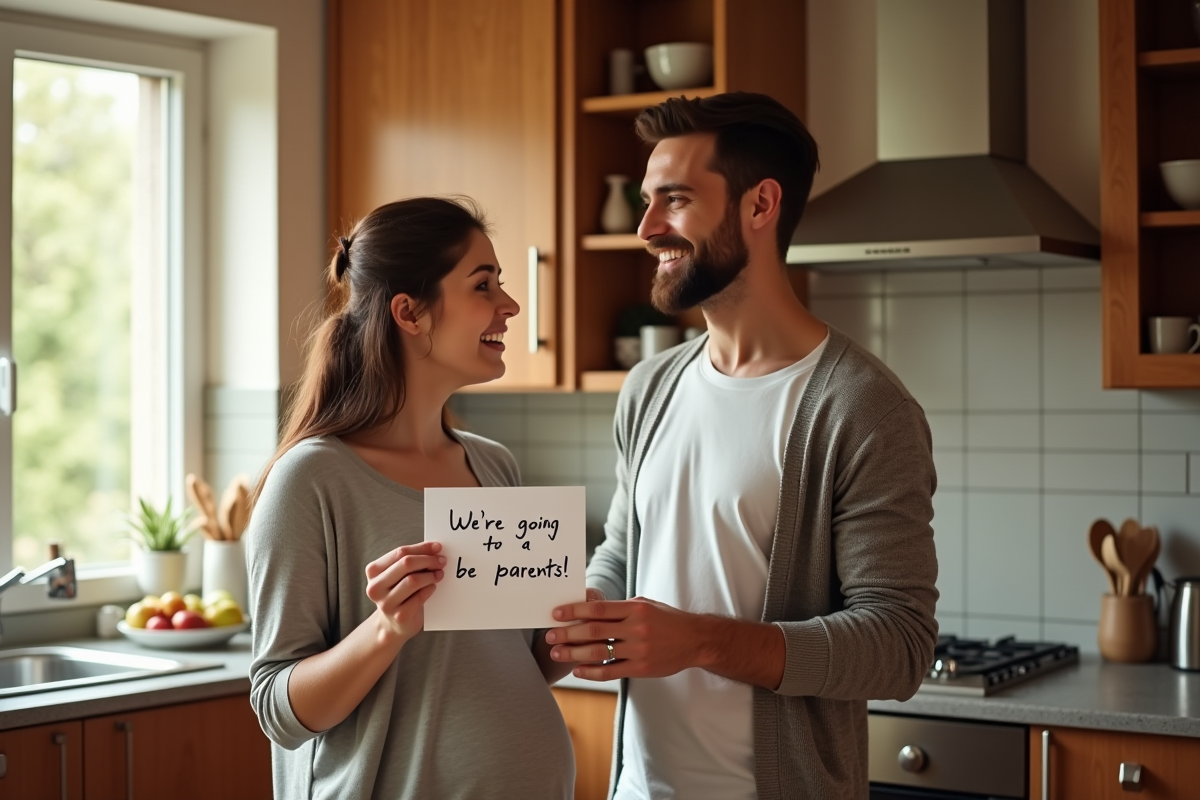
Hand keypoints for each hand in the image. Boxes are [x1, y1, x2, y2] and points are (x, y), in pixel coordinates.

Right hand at [364, 542, 445, 644]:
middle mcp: (376, 587)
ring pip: (413, 580)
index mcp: (373, 571)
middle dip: (428, 560)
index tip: (437, 547)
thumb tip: (434, 549)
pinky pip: (420, 597)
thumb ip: (410, 561)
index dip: (421, 548)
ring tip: (439, 574)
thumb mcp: (397, 575)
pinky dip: (429, 589)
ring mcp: (386, 603)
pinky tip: (432, 587)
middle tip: (442, 561)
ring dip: (430, 575)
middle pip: (406, 563)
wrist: (392, 625)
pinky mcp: (400, 616)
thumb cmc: (398, 594)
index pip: (400, 552)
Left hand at [545, 596, 703, 680]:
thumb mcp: (645, 605)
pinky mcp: (641, 668)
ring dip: (574, 653)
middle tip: (550, 635)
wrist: (695, 640)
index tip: (556, 614)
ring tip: (557, 653)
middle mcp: (636, 628)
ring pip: (599, 652)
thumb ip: (620, 608)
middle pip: (594, 631)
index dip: (574, 611)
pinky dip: (592, 672)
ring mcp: (639, 650)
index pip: (598, 609)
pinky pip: (611, 672)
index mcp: (635, 609)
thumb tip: (590, 607)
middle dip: (568, 633)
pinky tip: (578, 670)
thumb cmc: (667, 619)